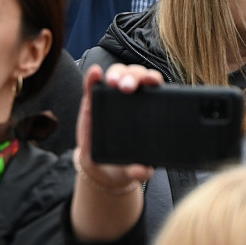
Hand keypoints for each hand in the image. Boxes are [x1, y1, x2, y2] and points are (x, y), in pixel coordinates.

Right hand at [75, 63, 160, 189]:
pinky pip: (92, 84)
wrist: (101, 169)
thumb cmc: (123, 163)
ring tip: (112, 82)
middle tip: (128, 87)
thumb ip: (140, 171)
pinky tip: (95, 73)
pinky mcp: (92, 102)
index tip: (152, 82)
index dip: (153, 79)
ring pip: (116, 75)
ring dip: (116, 73)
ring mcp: (110, 98)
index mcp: (147, 110)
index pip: (153, 88)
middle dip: (133, 76)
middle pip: (135, 76)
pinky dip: (92, 76)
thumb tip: (143, 171)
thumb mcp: (134, 169)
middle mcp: (130, 100)